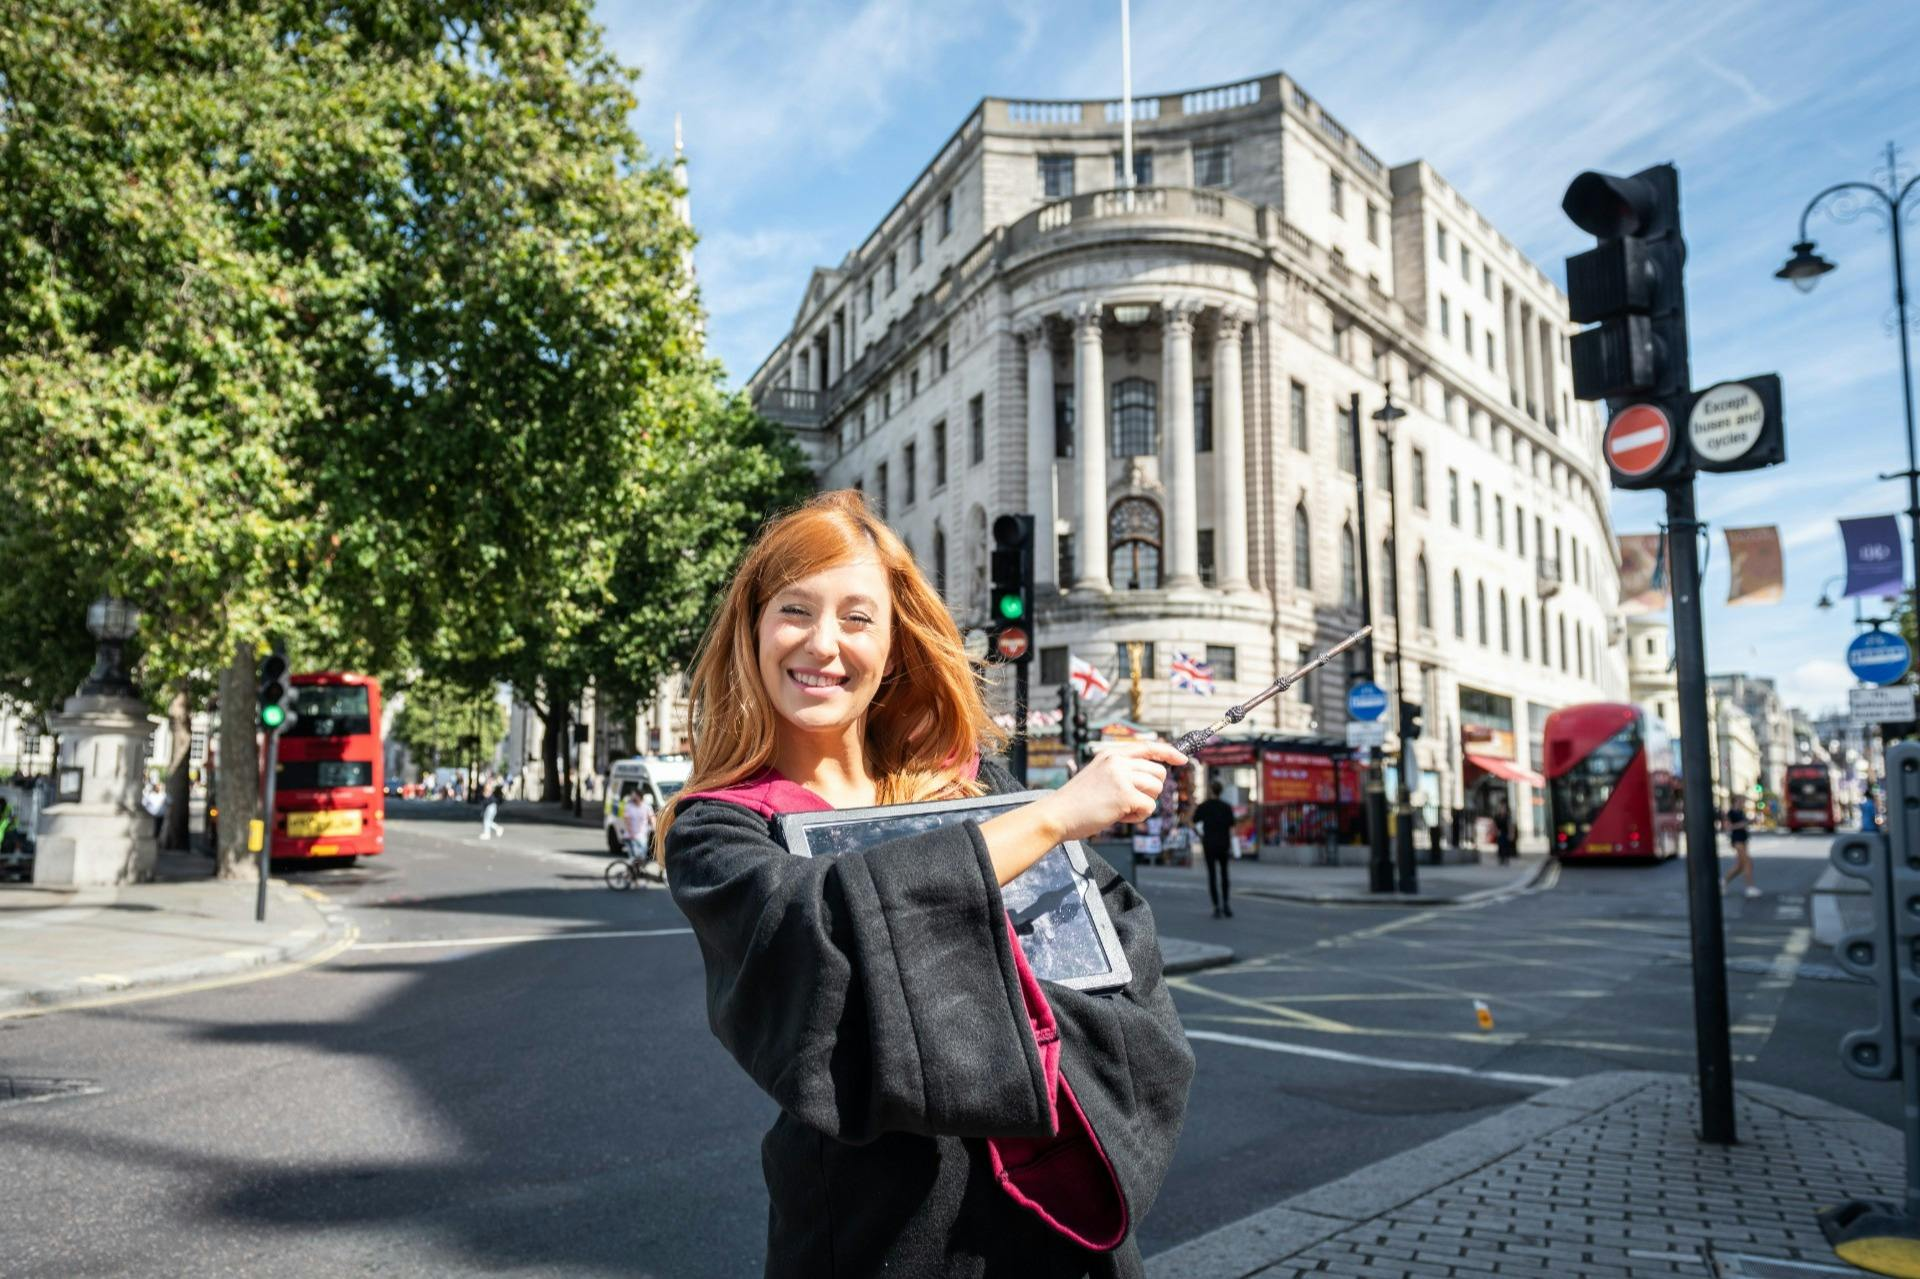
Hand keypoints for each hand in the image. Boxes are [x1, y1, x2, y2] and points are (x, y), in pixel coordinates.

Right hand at [1036, 741, 1187, 843]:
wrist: (1058, 814)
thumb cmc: (1077, 801)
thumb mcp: (1099, 774)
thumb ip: (1122, 770)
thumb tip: (1153, 776)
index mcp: (1111, 754)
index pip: (1148, 746)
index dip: (1169, 753)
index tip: (1182, 760)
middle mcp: (1118, 761)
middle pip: (1158, 773)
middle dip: (1150, 790)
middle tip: (1129, 801)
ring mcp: (1122, 777)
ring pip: (1157, 789)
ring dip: (1144, 803)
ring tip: (1120, 808)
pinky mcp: (1125, 796)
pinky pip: (1149, 807)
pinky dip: (1138, 816)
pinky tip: (1120, 816)